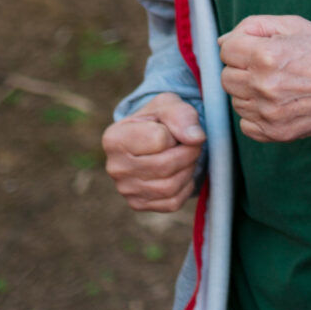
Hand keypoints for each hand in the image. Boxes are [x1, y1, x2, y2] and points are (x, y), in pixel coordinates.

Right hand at [102, 91, 204, 212]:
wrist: (153, 139)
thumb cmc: (159, 120)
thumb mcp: (168, 105)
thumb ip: (181, 114)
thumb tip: (195, 138)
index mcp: (114, 139)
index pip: (159, 139)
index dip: (174, 132)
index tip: (170, 129)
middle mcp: (114, 167)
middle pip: (165, 166)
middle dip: (189, 152)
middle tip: (191, 144)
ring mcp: (125, 189)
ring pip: (170, 187)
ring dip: (188, 169)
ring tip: (184, 156)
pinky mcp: (138, 204)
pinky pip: (172, 202)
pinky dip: (185, 186)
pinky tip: (180, 172)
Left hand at [218, 14, 310, 140]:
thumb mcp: (293, 25)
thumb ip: (253, 26)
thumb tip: (222, 42)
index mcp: (266, 55)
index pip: (226, 50)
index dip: (241, 46)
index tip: (257, 49)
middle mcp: (264, 85)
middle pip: (225, 77)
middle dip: (242, 69)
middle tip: (268, 67)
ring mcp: (269, 112)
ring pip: (235, 101)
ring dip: (249, 92)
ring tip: (277, 85)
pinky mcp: (275, 132)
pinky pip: (246, 124)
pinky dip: (256, 115)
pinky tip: (277, 103)